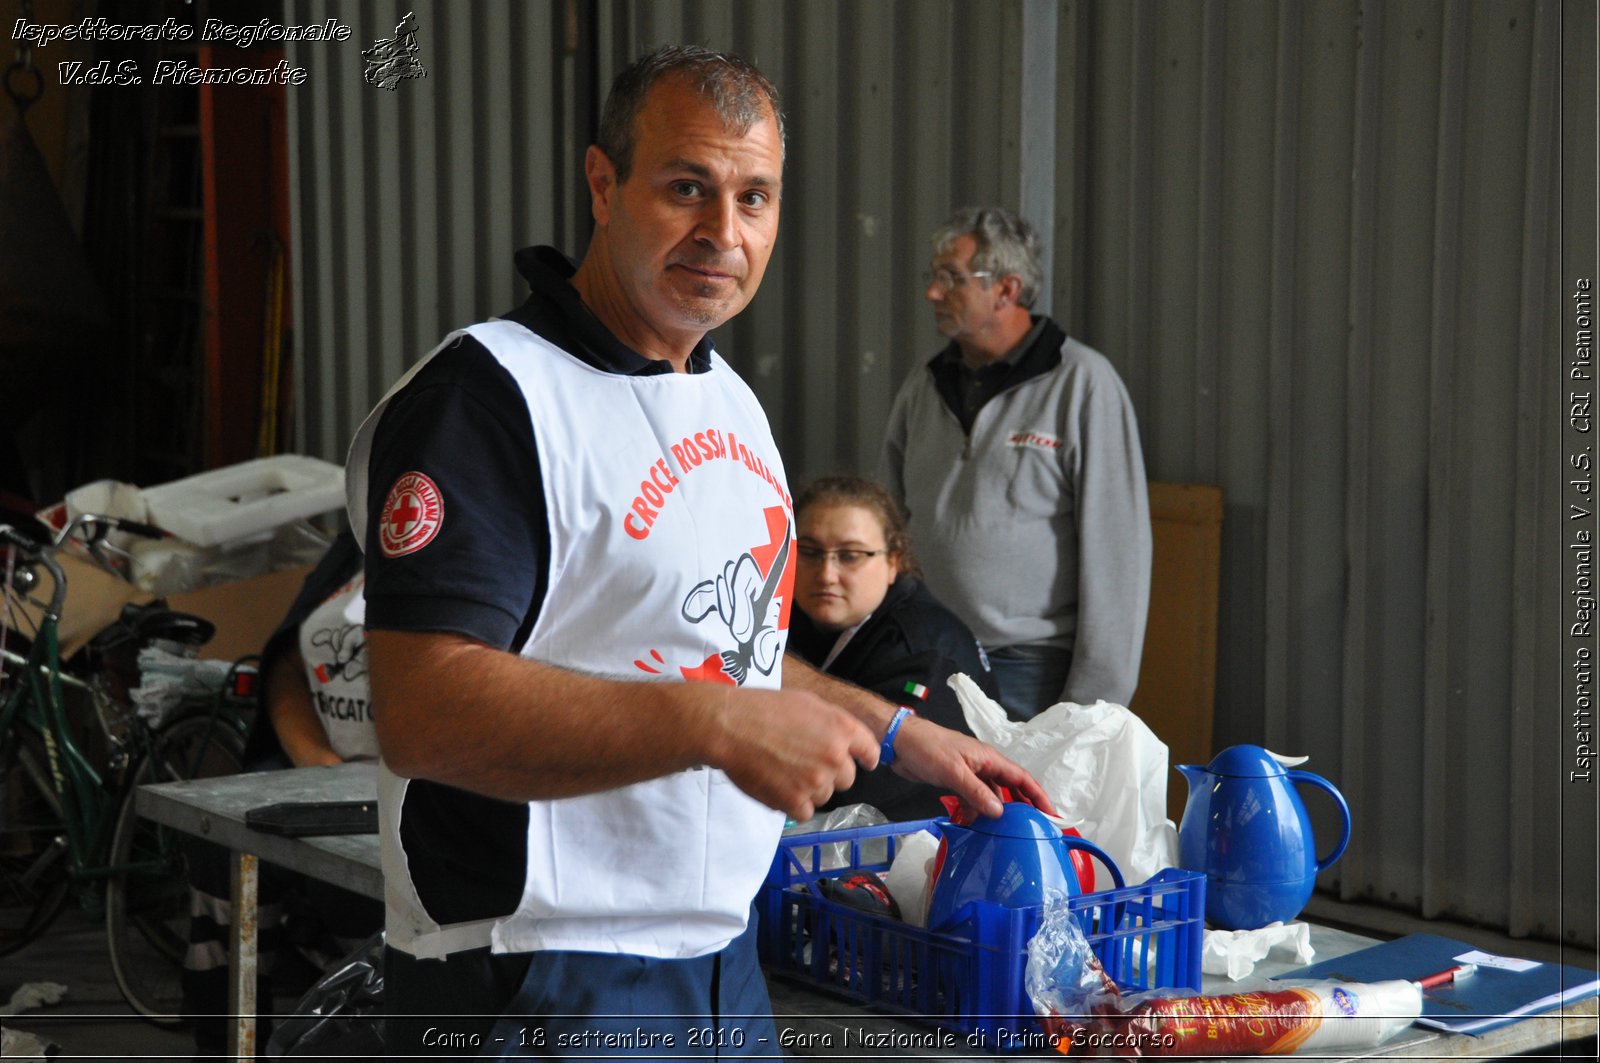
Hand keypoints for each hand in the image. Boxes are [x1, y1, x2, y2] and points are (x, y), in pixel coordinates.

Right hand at [709, 688, 879, 821]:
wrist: (731, 727)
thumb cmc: (765, 708)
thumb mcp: (808, 703)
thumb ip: (833, 724)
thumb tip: (846, 743)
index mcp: (842, 729)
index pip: (869, 751)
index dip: (865, 758)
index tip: (862, 763)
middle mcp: (835, 757)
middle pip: (846, 778)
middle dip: (830, 774)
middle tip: (804, 764)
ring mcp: (816, 782)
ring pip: (824, 796)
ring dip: (809, 790)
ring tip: (784, 772)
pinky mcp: (795, 801)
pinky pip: (805, 812)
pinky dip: (793, 804)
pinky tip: (778, 788)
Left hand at [888, 716, 1056, 819]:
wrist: (901, 742)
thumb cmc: (928, 748)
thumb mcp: (954, 772)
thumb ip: (976, 792)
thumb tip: (1000, 812)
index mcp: (989, 759)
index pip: (1022, 778)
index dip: (1038, 796)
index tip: (1051, 814)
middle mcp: (984, 766)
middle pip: (1010, 788)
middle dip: (1022, 807)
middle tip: (1031, 829)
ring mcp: (970, 774)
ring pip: (991, 796)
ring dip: (996, 812)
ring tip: (1003, 833)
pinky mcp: (956, 781)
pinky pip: (973, 799)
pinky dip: (976, 812)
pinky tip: (975, 826)